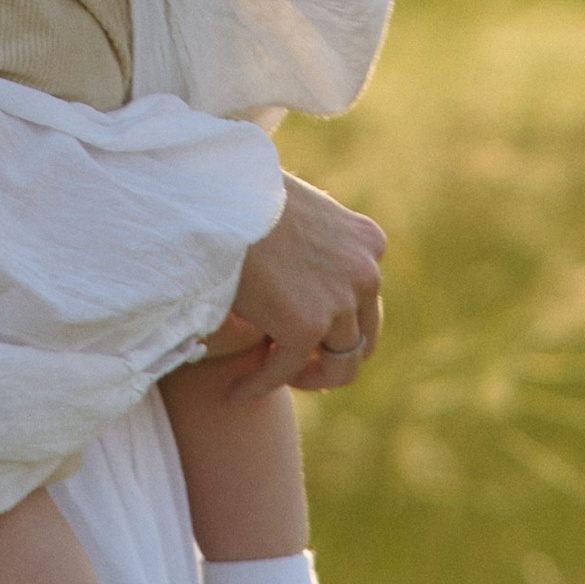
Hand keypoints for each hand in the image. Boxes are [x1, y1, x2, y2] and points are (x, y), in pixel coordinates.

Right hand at [217, 174, 385, 397]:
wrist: (215, 193)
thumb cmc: (245, 193)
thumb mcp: (303, 212)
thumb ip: (322, 246)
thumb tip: (314, 281)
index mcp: (369, 243)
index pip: (368, 305)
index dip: (339, 329)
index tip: (308, 339)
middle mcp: (366, 273)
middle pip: (361, 341)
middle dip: (328, 359)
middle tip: (292, 365)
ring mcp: (339, 301)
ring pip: (338, 369)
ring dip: (304, 378)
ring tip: (269, 376)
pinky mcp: (305, 326)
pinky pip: (285, 372)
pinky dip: (260, 385)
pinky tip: (236, 390)